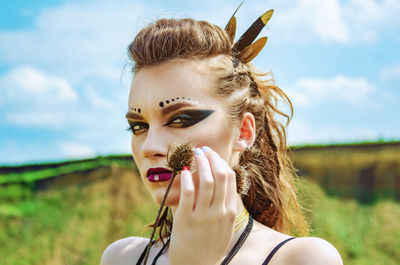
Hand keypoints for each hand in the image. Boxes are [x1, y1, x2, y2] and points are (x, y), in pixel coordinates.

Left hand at [169, 146, 237, 264]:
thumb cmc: (209, 246)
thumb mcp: (224, 228)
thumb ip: (225, 208)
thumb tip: (222, 186)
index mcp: (230, 212)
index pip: (229, 178)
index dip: (221, 162)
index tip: (213, 155)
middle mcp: (219, 212)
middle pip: (219, 175)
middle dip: (211, 158)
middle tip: (203, 150)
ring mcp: (203, 216)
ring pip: (205, 181)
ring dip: (200, 163)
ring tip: (194, 155)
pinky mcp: (185, 219)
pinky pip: (187, 193)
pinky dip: (186, 178)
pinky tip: (183, 171)